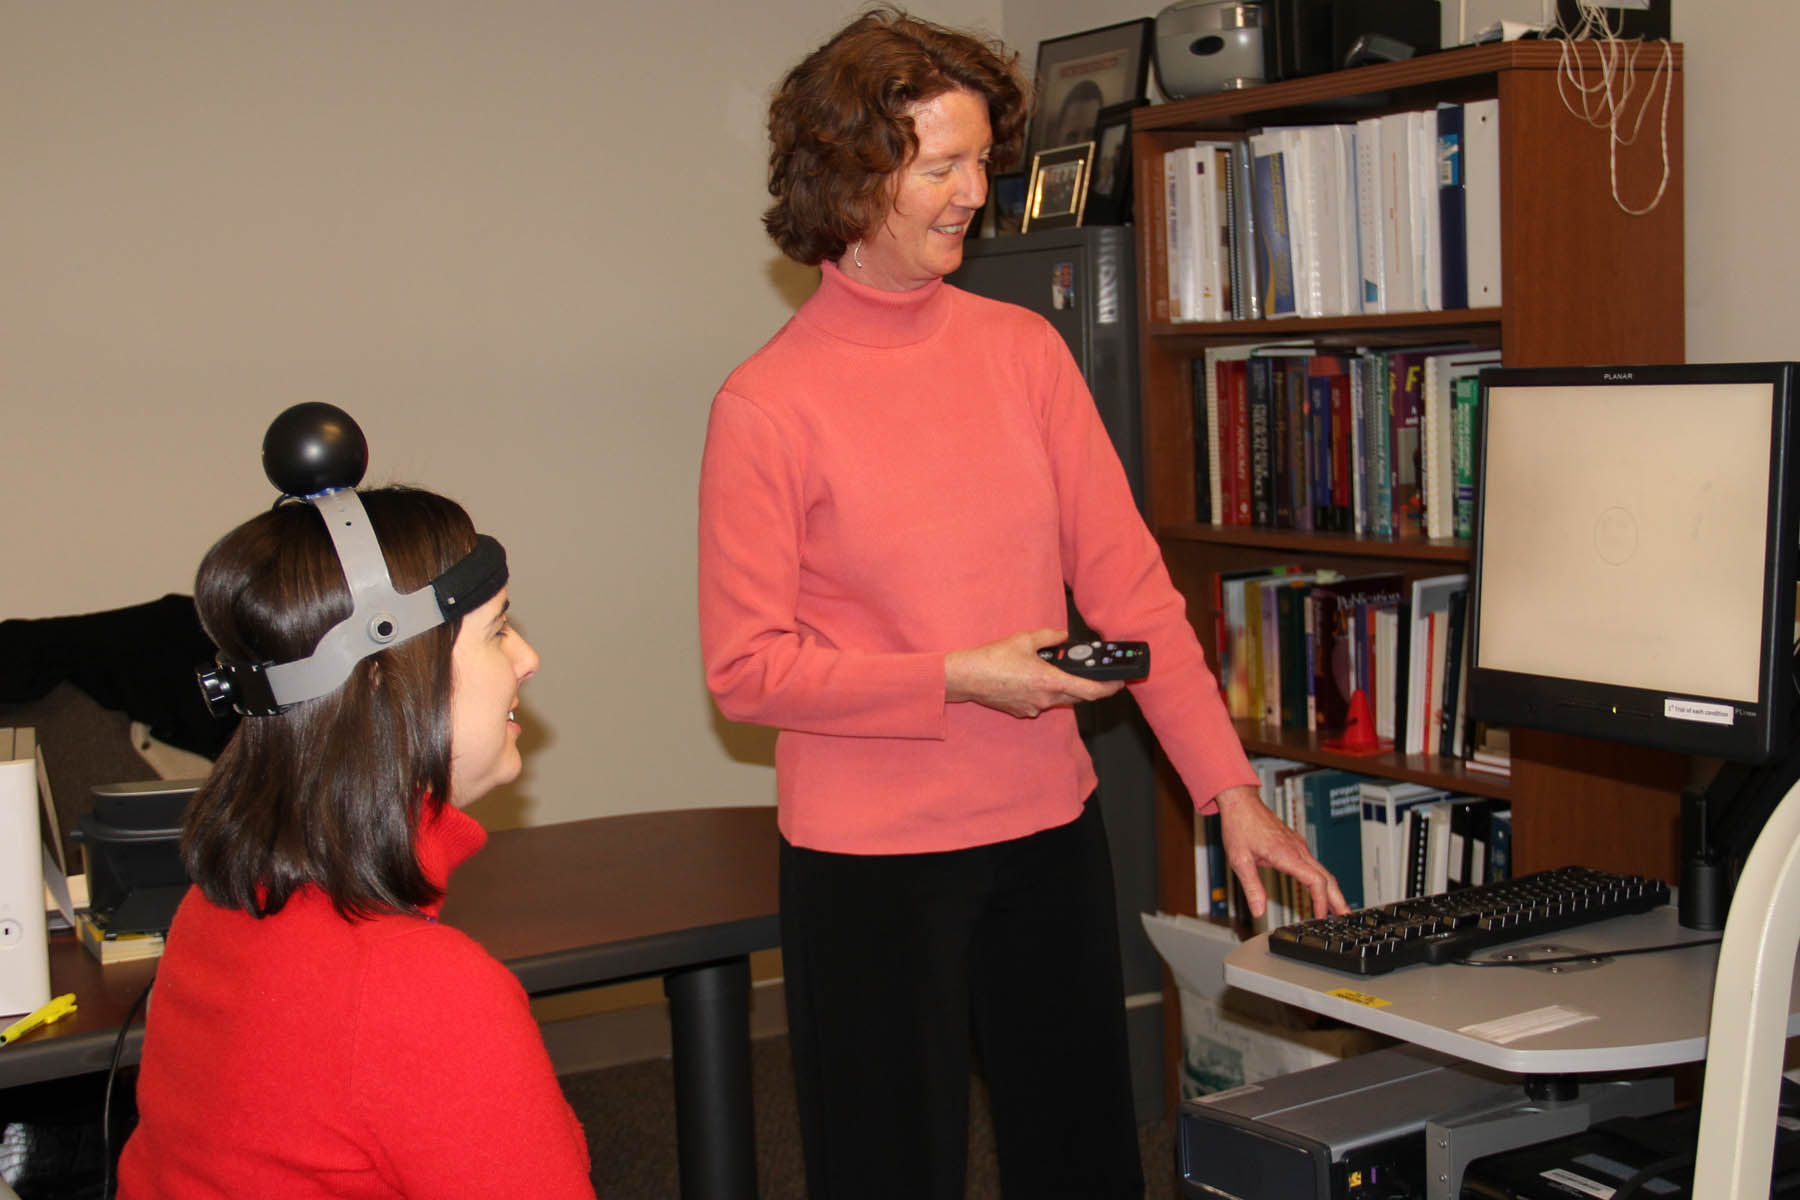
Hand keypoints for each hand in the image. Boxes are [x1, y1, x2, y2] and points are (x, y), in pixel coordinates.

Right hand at [945, 628, 1123, 718]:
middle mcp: (1045, 699)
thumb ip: (1050, 637)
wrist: (967, 678)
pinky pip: (1042, 703)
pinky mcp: (1023, 711)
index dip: (1109, 688)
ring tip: (1050, 669)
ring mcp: (1033, 708)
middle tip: (1089, 672)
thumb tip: (1064, 636)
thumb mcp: (1024, 639)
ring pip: (1059, 699)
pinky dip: (1043, 691)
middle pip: (1077, 697)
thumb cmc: (993, 659)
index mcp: (1049, 681)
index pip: (1090, 691)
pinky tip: (1030, 679)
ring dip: (1062, 687)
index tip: (1119, 683)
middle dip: (1086, 685)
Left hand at [1214, 784, 1350, 920]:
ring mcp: (1299, 846)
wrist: (1241, 802)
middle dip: (1338, 900)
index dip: (1321, 901)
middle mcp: (1298, 849)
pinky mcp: (1296, 844)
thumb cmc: (1239, 826)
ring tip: (1338, 910)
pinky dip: (1323, 881)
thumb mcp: (1240, 860)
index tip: (1320, 917)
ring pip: (1323, 871)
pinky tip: (1321, 890)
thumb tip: (1258, 911)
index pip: (1315, 881)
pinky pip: (1315, 865)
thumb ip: (1252, 888)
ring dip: (1332, 891)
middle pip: (1327, 878)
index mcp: (1287, 854)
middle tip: (1347, 918)